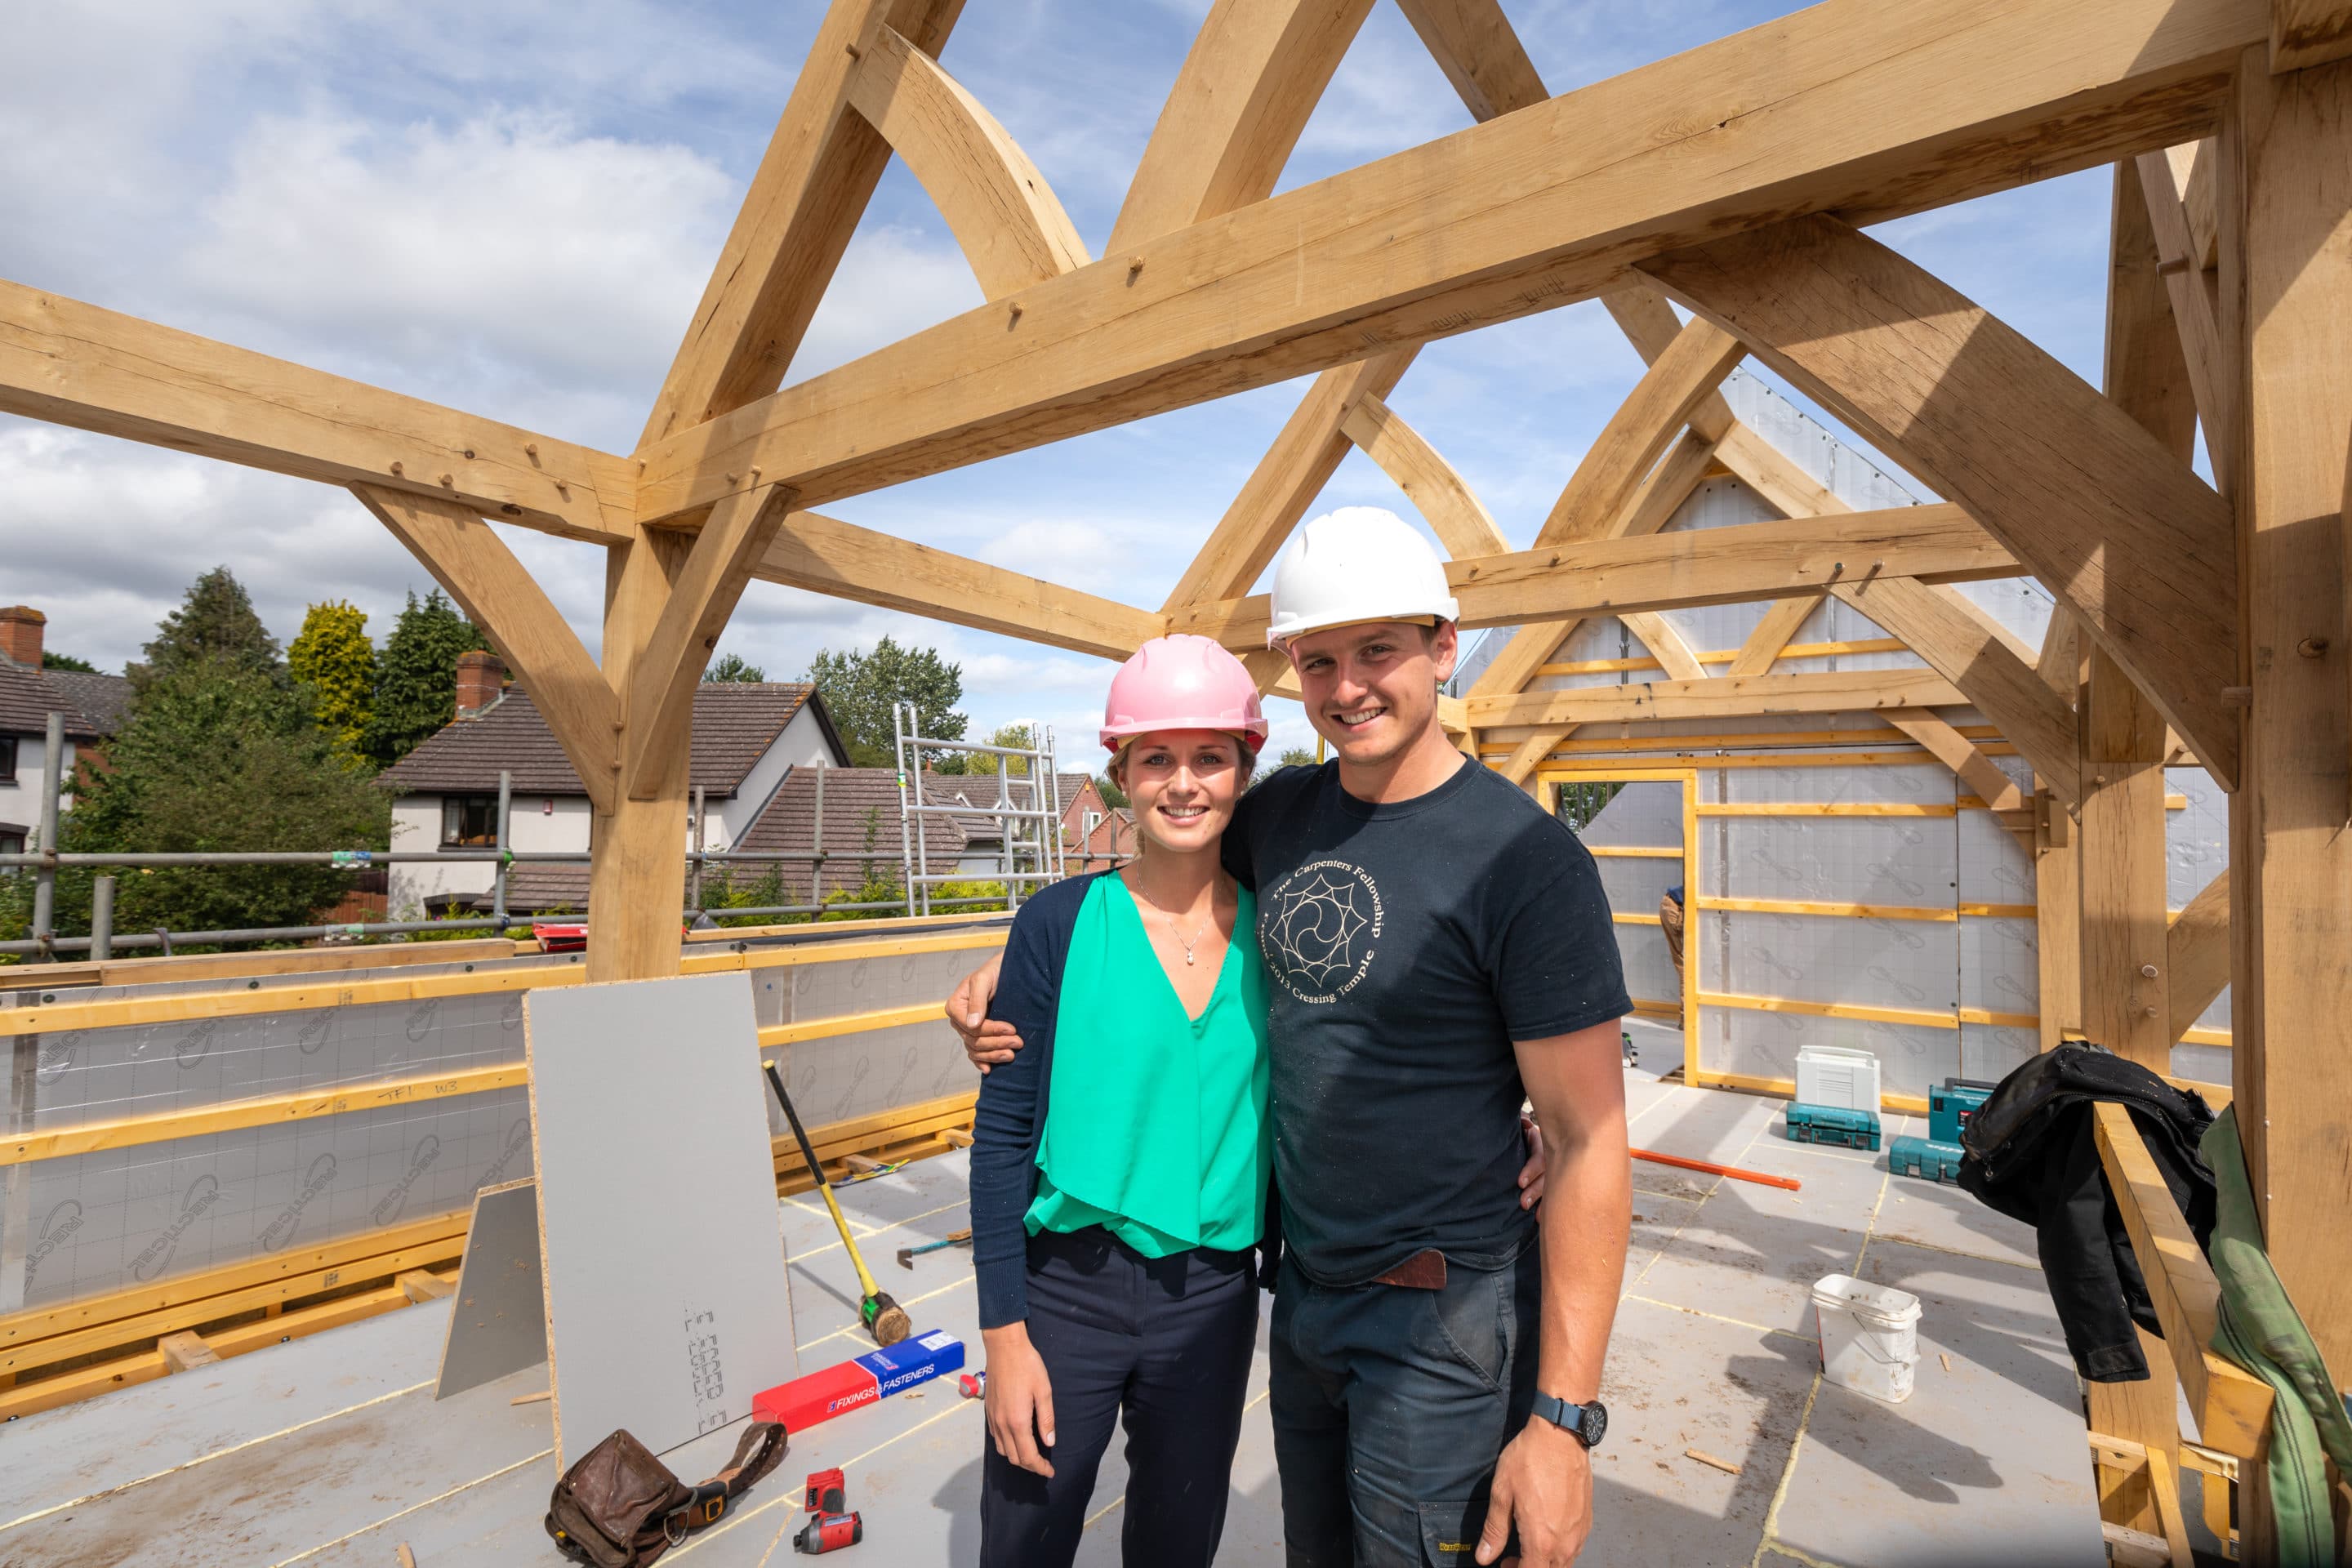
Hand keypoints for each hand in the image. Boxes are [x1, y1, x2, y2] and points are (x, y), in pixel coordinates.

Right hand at [947, 955, 1023, 1073]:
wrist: (1007, 972)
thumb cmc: (995, 971)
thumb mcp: (984, 980)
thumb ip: (977, 1000)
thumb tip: (972, 1024)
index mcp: (955, 1006)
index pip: (971, 1027)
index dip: (991, 1030)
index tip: (1011, 1029)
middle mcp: (959, 1020)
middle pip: (974, 1040)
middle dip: (997, 1043)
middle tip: (1018, 1042)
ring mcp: (968, 1030)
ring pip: (976, 1050)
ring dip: (994, 1055)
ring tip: (1012, 1054)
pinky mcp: (977, 1036)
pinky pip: (975, 1054)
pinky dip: (982, 1062)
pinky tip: (990, 1069)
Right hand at [981, 1324, 1055, 1476]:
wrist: (1004, 1347)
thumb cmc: (1027, 1365)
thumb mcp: (1044, 1390)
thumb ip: (1046, 1419)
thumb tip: (1049, 1442)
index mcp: (1017, 1421)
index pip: (1028, 1456)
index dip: (1040, 1467)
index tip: (1050, 1471)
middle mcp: (1002, 1424)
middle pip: (1014, 1458)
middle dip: (1030, 1465)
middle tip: (1044, 1465)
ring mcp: (993, 1418)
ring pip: (1003, 1450)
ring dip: (1017, 1457)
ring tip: (1032, 1454)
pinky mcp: (988, 1412)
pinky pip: (996, 1438)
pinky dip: (1007, 1445)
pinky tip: (1017, 1438)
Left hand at [1478, 1416, 1591, 1565]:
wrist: (1560, 1435)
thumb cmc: (1530, 1459)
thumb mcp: (1502, 1493)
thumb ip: (1494, 1530)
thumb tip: (1484, 1556)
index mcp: (1541, 1540)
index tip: (1504, 1563)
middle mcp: (1564, 1542)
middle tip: (1512, 1557)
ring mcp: (1579, 1532)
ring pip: (1564, 1563)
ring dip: (1546, 1561)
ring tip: (1529, 1544)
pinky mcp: (1587, 1521)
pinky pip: (1575, 1548)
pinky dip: (1560, 1549)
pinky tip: (1547, 1532)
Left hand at [1518, 1115, 1545, 1209]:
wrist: (1524, 1132)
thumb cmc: (1519, 1128)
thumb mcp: (1519, 1123)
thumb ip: (1521, 1123)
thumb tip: (1525, 1124)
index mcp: (1541, 1139)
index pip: (1540, 1155)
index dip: (1532, 1169)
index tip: (1520, 1182)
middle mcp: (1550, 1154)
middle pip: (1548, 1174)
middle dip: (1537, 1190)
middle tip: (1522, 1204)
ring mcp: (1554, 1167)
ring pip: (1552, 1185)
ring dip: (1544, 1201)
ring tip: (1535, 1216)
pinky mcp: (1551, 1179)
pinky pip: (1553, 1193)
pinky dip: (1548, 1206)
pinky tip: (1543, 1218)